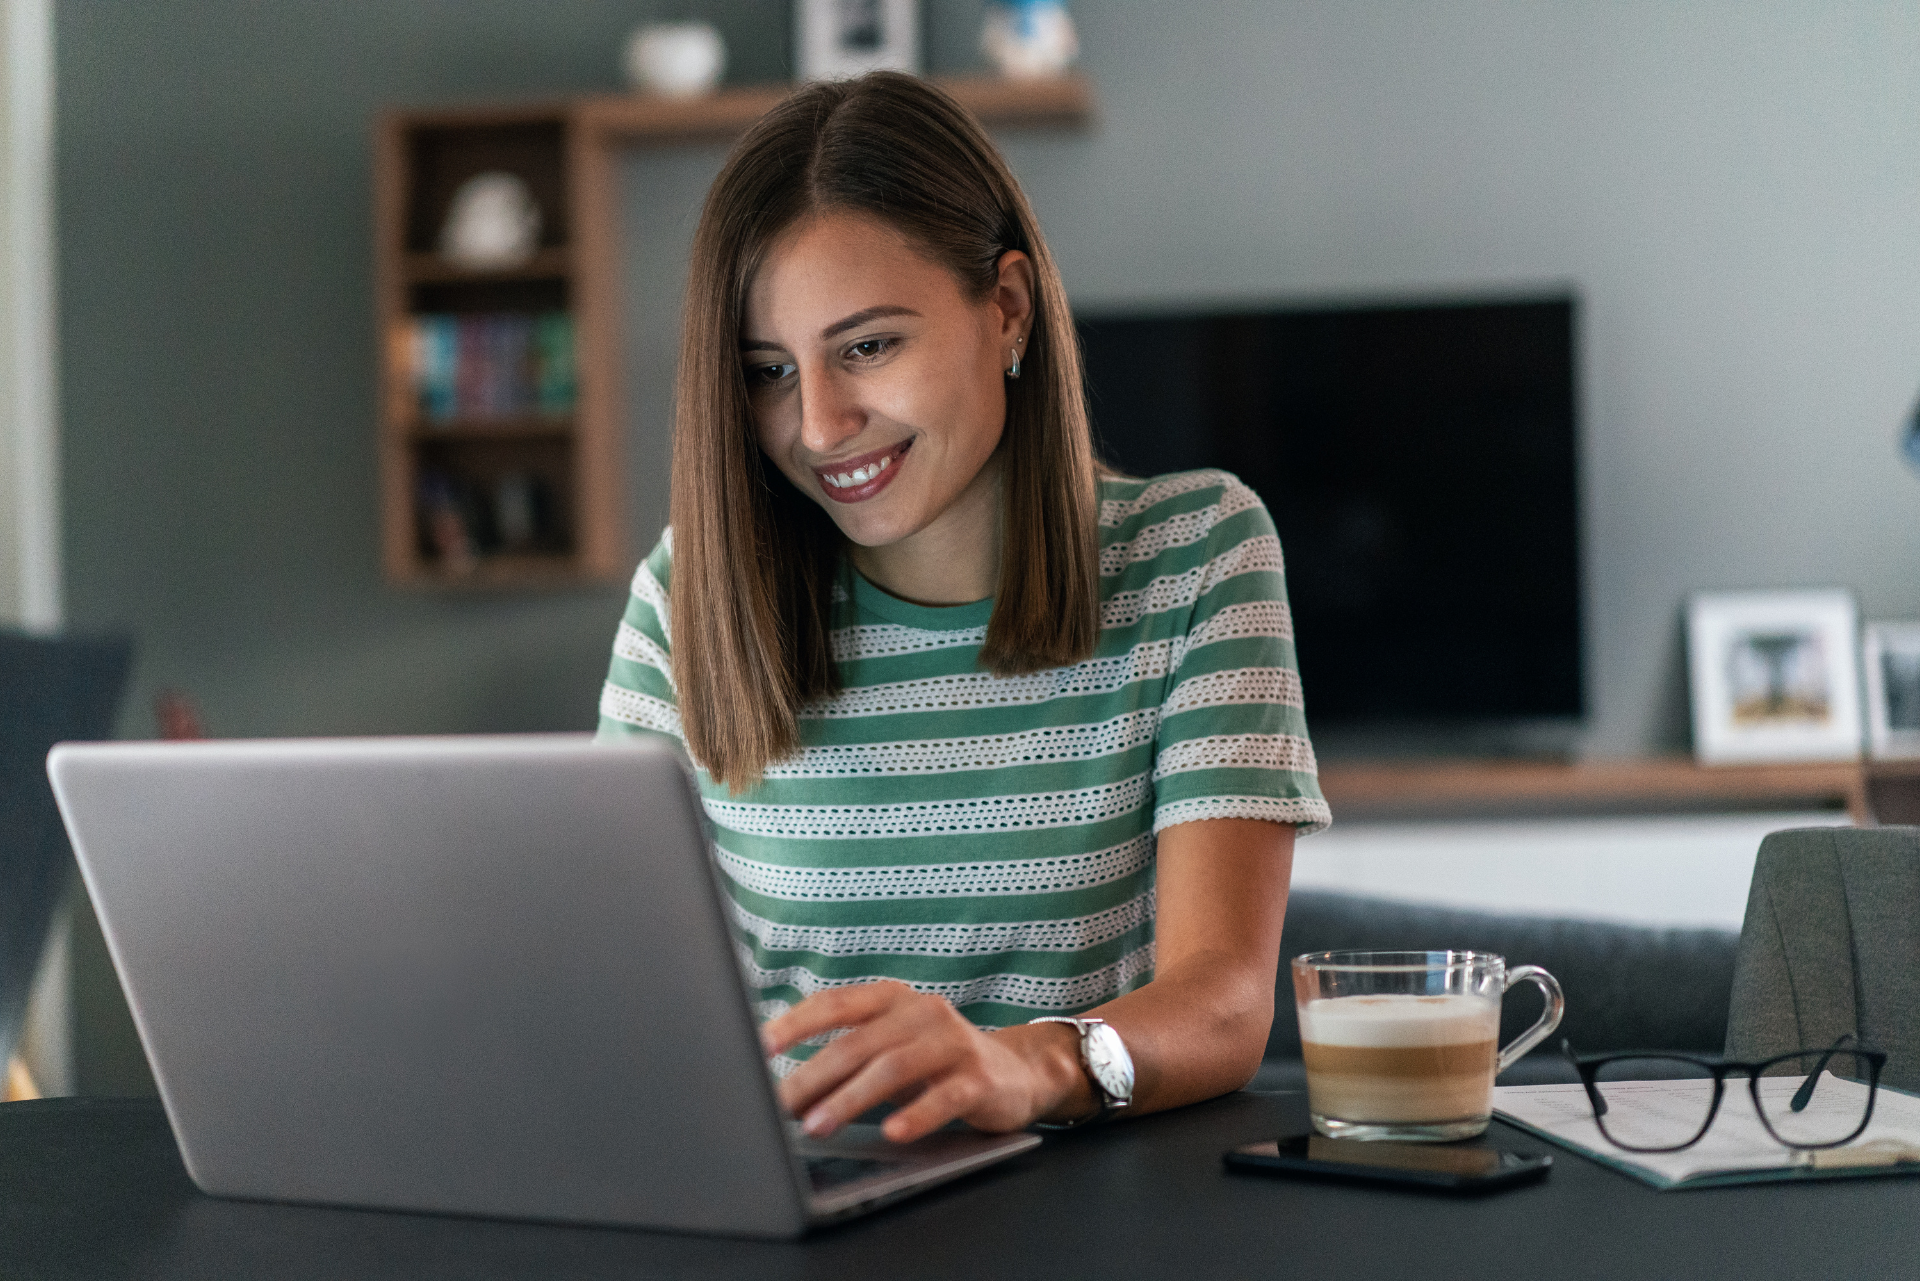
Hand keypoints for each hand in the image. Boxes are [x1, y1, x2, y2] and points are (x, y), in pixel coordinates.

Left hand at [760, 981, 1091, 1143]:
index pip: (835, 1003)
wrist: (1015, 1073)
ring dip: (850, 1099)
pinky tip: (893, 1133)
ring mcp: (953, 1042)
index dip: (795, 1024)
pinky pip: (944, 1096)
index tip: (760, 1047)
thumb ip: (847, 1060)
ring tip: (818, 1125)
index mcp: (892, 998)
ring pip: (893, 1068)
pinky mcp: (979, 1078)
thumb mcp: (890, 1050)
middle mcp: (922, 1011)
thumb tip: (788, 1092)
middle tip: (780, 1107)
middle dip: (813, 1077)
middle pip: (857, 1043)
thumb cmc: (935, 1063)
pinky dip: (915, 1114)